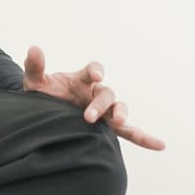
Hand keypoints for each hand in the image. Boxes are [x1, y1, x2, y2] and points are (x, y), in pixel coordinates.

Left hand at [22, 45, 165, 150]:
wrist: (44, 113)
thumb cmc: (42, 95)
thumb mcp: (35, 82)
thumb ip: (35, 67)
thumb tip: (34, 49)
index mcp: (81, 79)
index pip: (93, 70)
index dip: (96, 71)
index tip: (96, 76)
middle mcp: (96, 92)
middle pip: (107, 93)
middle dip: (100, 104)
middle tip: (88, 116)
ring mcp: (104, 109)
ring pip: (119, 108)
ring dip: (121, 115)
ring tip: (120, 122)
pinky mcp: (108, 126)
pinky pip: (129, 132)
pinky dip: (144, 139)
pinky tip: (160, 145)